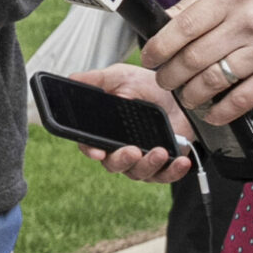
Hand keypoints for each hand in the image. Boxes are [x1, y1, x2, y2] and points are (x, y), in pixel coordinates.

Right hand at [70, 64, 195, 182]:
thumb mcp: (121, 77)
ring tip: (160, 151)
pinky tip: (181, 161)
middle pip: (113, 164)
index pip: (90, 145)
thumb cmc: (146, 86)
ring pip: (138, 172)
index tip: (98, 151)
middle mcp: (119, 149)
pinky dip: (173, 172)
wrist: (179, 93)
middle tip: (132, 150)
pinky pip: (164, 176)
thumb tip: (71, 79)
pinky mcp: (164, 165)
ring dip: (148, 164)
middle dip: (122, 160)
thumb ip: (97, 79)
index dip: (91, 150)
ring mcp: (141, 160)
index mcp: (104, 131)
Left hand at [141, 0, 252, 125]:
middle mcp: (250, 20)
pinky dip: (218, 112)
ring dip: (191, 95)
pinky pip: (239, 101)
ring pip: (212, 81)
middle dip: (171, 75)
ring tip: (186, 96)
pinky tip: (209, 112)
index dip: (159, 47)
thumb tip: (154, 24)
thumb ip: (190, 8)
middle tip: (165, 81)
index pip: (183, 25)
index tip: (148, 58)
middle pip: (193, 57)